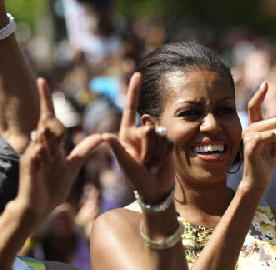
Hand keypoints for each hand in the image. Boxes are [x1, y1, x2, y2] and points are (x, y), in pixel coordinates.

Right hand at [17, 78, 102, 219]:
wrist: (39, 207)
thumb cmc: (53, 187)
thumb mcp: (72, 166)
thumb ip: (84, 150)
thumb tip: (101, 136)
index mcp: (50, 145)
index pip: (48, 118)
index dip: (46, 100)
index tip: (42, 80)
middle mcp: (40, 147)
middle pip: (45, 124)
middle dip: (50, 116)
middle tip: (49, 107)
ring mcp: (33, 157)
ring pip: (40, 138)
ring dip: (47, 134)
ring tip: (50, 130)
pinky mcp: (29, 169)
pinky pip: (34, 156)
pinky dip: (39, 152)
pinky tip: (41, 150)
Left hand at [104, 72, 174, 203]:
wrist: (156, 189)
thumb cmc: (137, 179)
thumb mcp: (126, 165)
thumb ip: (118, 150)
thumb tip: (106, 136)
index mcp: (127, 133)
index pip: (131, 108)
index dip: (134, 91)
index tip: (138, 74)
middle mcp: (141, 132)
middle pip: (148, 128)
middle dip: (148, 147)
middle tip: (144, 162)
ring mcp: (155, 137)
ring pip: (160, 134)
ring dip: (156, 152)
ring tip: (151, 163)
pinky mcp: (167, 143)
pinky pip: (169, 141)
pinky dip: (165, 154)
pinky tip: (160, 162)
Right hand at [240, 82, 275, 190]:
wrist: (258, 179)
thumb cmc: (267, 161)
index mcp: (254, 126)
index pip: (255, 106)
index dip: (260, 94)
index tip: (265, 83)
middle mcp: (249, 128)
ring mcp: (248, 135)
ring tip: (273, 152)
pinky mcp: (251, 144)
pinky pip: (271, 134)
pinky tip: (273, 151)